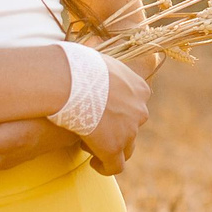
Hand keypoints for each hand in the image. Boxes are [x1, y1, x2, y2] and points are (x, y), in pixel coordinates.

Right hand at [78, 51, 151, 174]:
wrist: (70, 81)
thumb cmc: (77, 66)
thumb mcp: (99, 57)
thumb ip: (103, 63)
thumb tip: (92, 44)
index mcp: (140, 88)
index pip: (136, 104)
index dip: (119, 110)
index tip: (102, 111)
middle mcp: (140, 110)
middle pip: (133, 126)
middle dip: (116, 129)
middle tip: (94, 128)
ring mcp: (129, 131)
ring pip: (126, 148)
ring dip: (111, 148)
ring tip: (92, 146)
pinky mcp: (113, 148)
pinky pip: (115, 167)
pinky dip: (106, 167)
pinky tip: (94, 163)